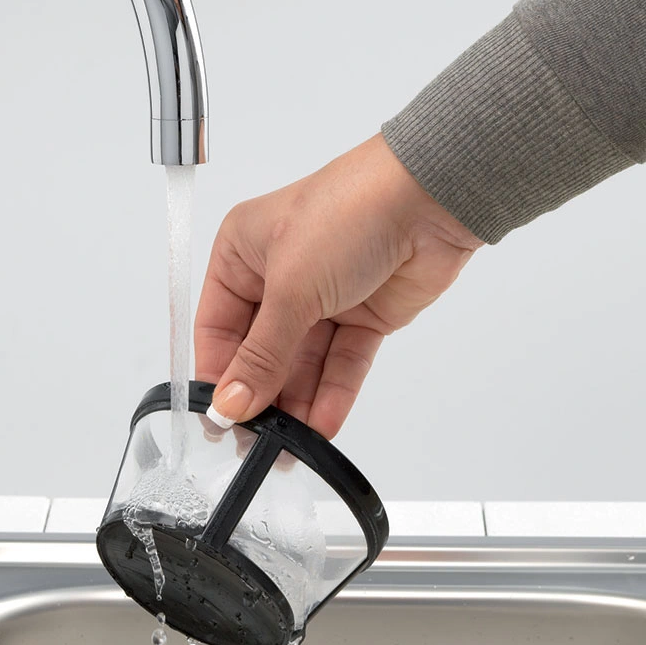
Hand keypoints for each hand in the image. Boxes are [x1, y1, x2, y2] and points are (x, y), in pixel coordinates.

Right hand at [194, 134, 482, 437]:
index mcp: (242, 252)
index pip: (216, 326)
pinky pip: (340, 364)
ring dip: (296, 404)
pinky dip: (332, 394)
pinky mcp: (363, 315)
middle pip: (260, 351)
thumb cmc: (350, 209)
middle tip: (254, 440)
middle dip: (259, 396)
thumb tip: (231, 402)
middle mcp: (279, 275)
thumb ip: (262, 354)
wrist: (429, 199)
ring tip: (289, 445)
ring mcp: (323, 297)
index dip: (217, 373)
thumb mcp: (290, 287)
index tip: (218, 416)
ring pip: (302, 364)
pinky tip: (320, 426)